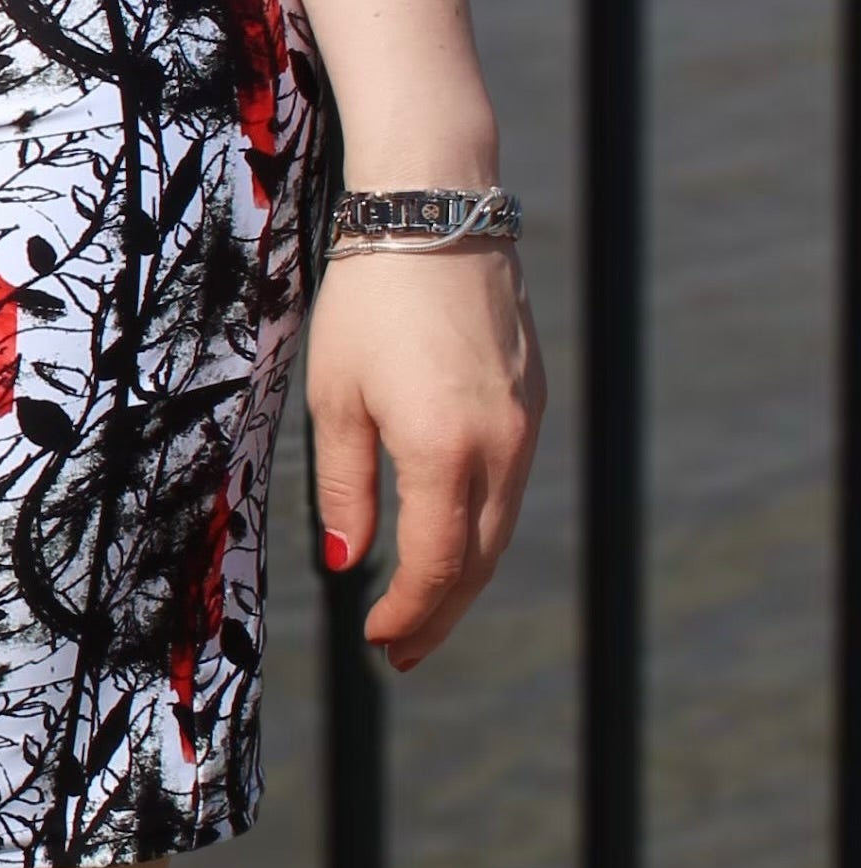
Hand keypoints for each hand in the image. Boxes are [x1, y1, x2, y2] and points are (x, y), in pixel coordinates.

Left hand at [303, 241, 542, 667]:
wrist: (435, 214)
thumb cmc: (369, 301)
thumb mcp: (335, 396)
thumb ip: (343, 487)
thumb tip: (347, 562)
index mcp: (444, 450)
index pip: (435, 565)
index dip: (409, 614)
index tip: (378, 642)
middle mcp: (500, 446)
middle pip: (479, 561)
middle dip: (440, 614)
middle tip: (402, 653)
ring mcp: (526, 424)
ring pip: (501, 526)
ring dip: (464, 575)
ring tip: (423, 610)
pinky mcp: (532, 401)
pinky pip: (511, 484)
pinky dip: (482, 525)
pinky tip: (450, 536)